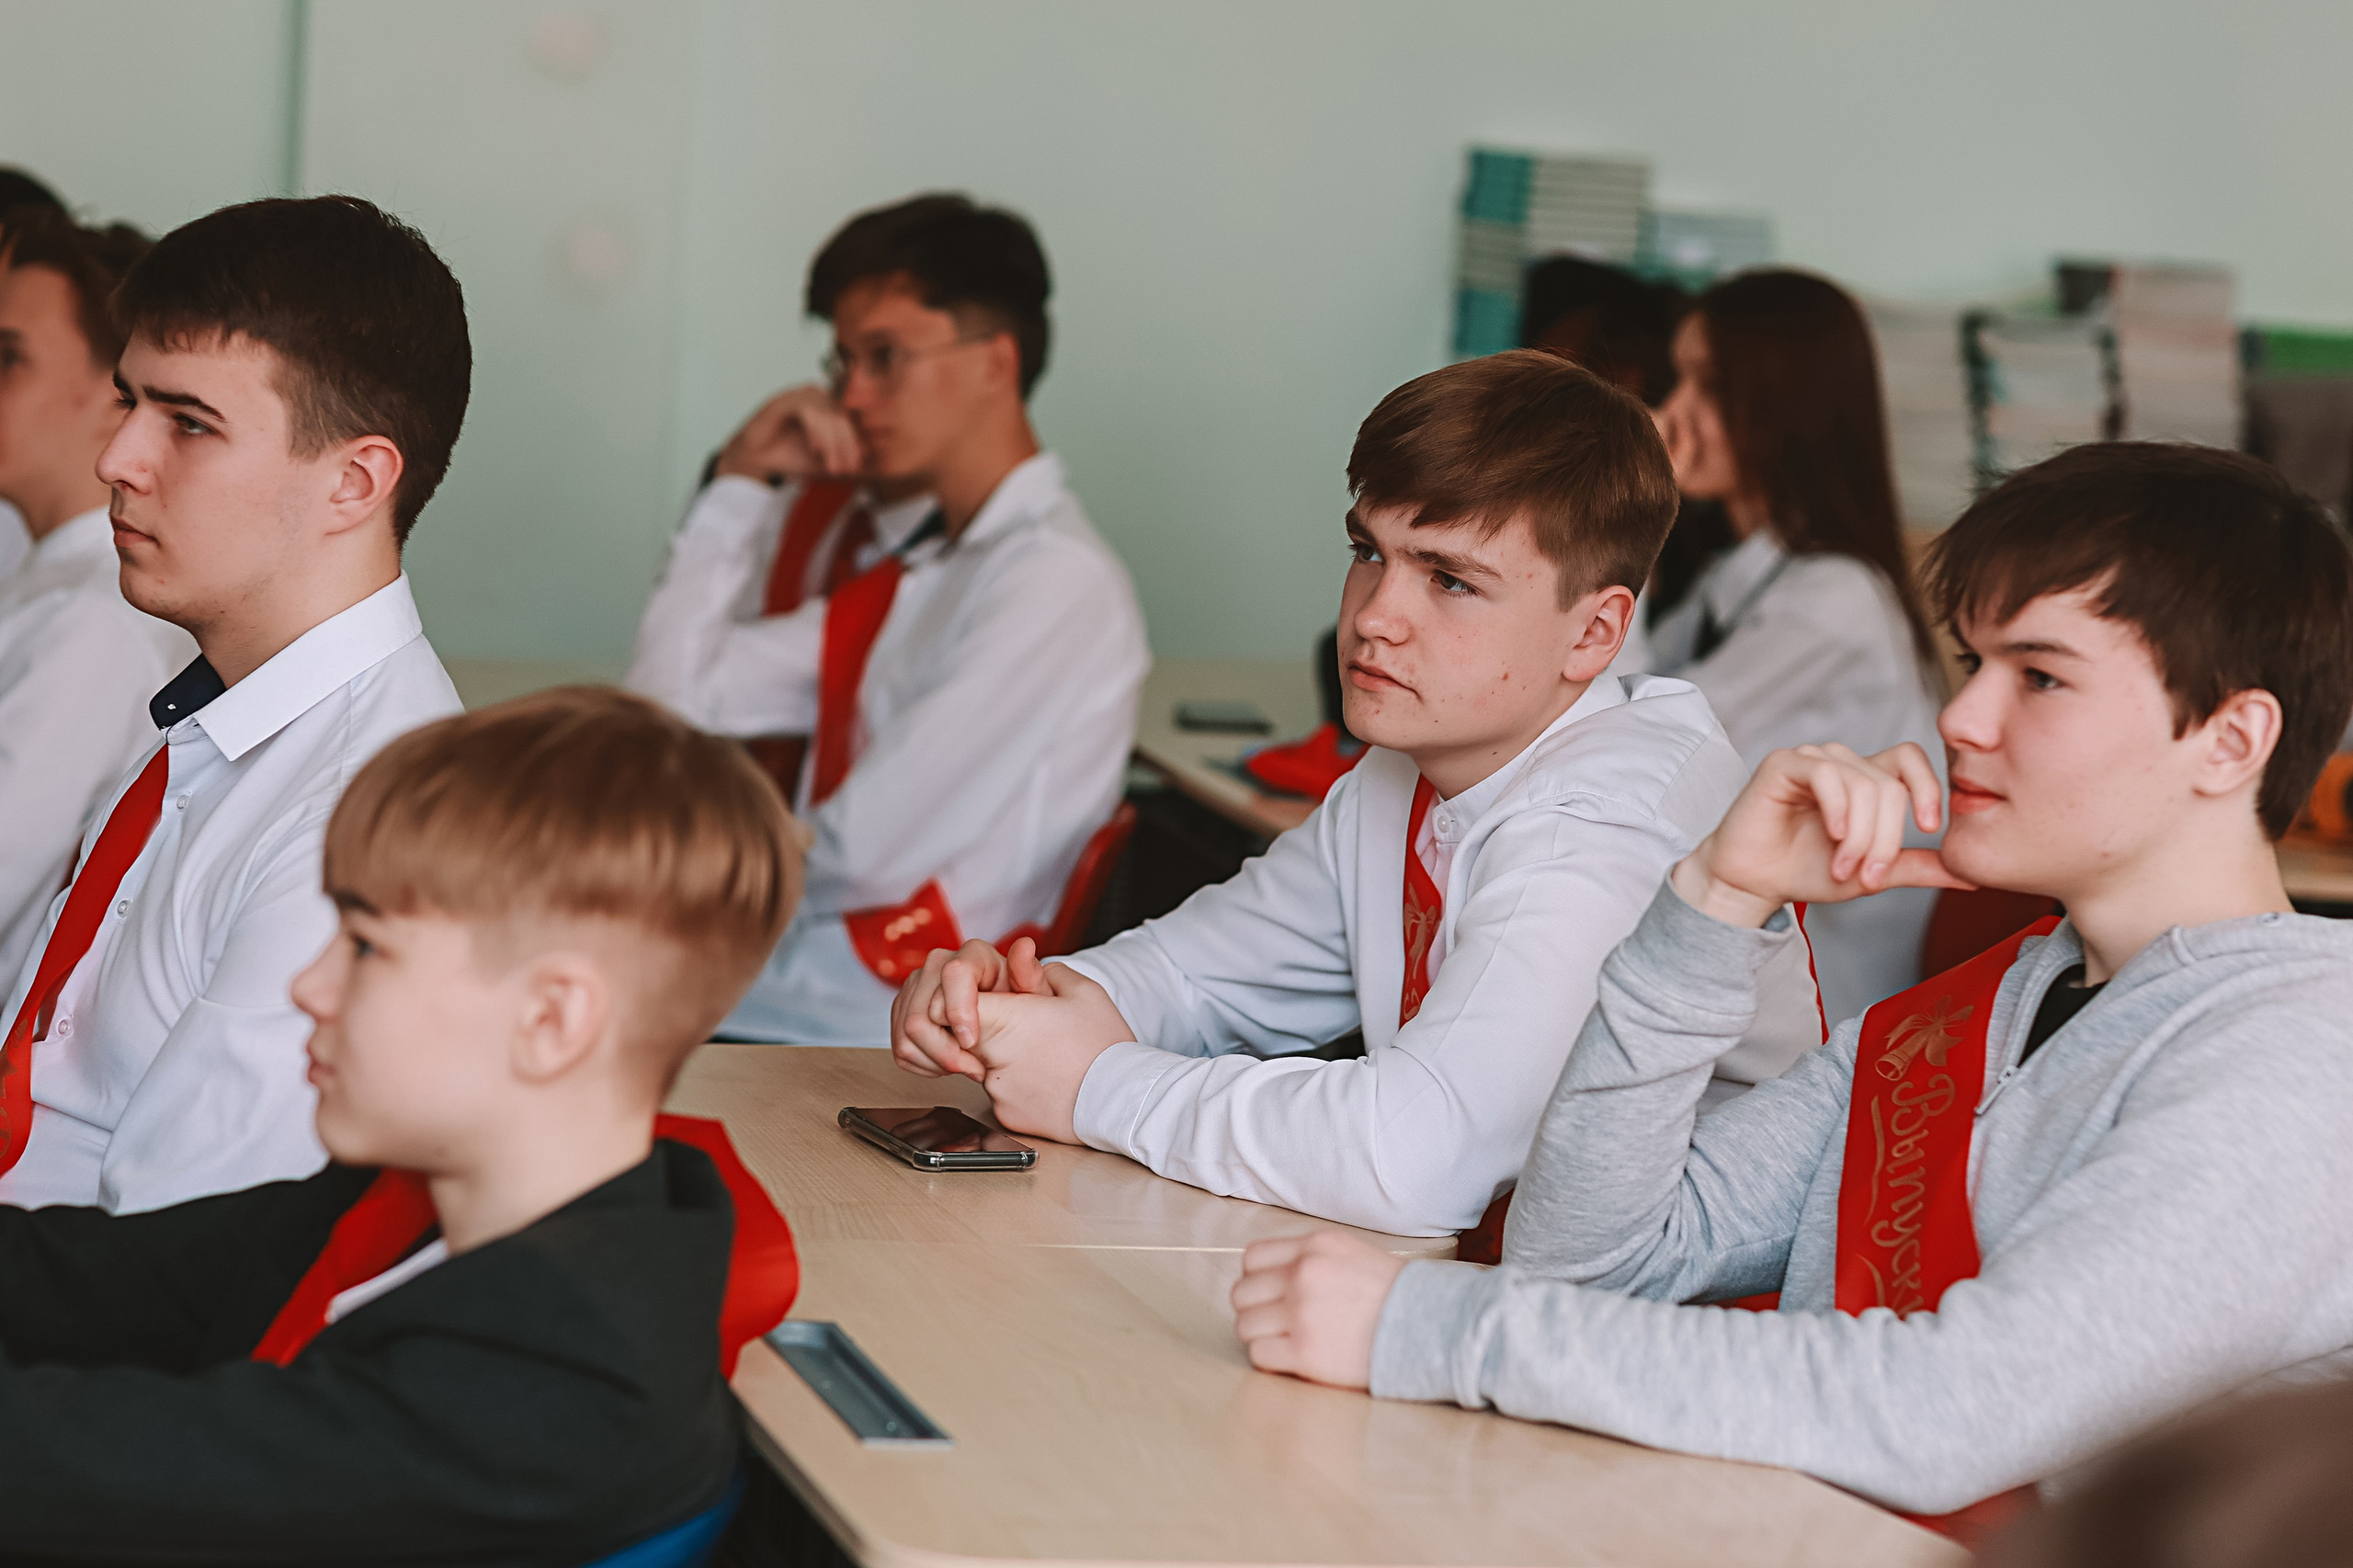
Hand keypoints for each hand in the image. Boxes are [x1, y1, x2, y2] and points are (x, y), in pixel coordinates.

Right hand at [712, 385, 864, 483]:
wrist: (758, 462)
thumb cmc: (790, 456)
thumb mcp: (824, 460)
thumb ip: (845, 456)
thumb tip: (872, 459)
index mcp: (829, 407)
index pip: (850, 420)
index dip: (856, 442)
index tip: (858, 464)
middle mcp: (816, 396)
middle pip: (841, 415)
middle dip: (847, 445)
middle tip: (848, 467)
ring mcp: (799, 395)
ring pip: (827, 413)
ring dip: (833, 441)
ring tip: (832, 464)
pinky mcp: (784, 400)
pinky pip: (807, 410)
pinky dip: (815, 430)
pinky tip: (815, 448)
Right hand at [890, 938, 1050, 1080]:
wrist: (1004, 1015)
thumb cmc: (1020, 1005)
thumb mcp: (1034, 994)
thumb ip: (1030, 974)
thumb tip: (1025, 946)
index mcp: (972, 954)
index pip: (954, 974)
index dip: (959, 1011)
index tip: (972, 1042)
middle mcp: (937, 964)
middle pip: (920, 1017)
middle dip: (948, 1053)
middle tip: (978, 1068)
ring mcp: (915, 986)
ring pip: (906, 1037)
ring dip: (938, 1062)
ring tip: (967, 1065)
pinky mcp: (901, 1010)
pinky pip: (900, 1049)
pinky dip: (925, 1065)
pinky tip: (950, 1061)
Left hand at [964, 962, 1134, 1143]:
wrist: (1124, 1102)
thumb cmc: (1106, 1048)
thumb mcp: (1082, 992)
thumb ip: (1040, 970)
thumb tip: (1019, 954)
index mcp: (1004, 1020)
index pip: (943, 1006)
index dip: (961, 1001)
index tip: (984, 1002)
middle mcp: (991, 1059)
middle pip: (962, 1037)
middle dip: (987, 1028)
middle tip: (1028, 1028)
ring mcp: (996, 1092)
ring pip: (983, 1066)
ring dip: (1004, 1058)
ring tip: (1047, 1057)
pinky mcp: (1005, 1116)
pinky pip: (1000, 1093)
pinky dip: (1017, 1085)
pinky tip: (1048, 1080)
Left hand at [1231, 1231, 1407, 1390]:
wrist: (1429, 1326)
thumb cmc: (1392, 1294)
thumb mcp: (1350, 1253)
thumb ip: (1309, 1258)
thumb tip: (1271, 1274)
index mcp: (1313, 1247)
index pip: (1251, 1259)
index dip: (1256, 1279)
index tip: (1269, 1294)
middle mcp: (1303, 1275)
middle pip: (1242, 1293)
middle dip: (1255, 1309)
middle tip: (1276, 1322)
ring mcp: (1301, 1314)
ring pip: (1245, 1325)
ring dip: (1260, 1335)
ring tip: (1285, 1341)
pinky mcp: (1304, 1352)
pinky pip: (1259, 1355)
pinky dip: (1271, 1358)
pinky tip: (1293, 1357)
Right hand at [1673, 741, 1973, 928]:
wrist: (1753, 883)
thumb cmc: (1805, 871)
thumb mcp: (1873, 874)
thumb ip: (1916, 867)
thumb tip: (1970, 875)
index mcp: (1865, 778)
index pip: (1910, 760)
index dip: (1928, 787)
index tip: (1930, 828)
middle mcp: (1842, 762)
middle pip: (1889, 785)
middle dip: (1885, 838)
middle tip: (1868, 875)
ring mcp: (1812, 759)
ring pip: (1862, 784)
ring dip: (1860, 836)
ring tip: (1843, 868)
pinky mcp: (1784, 764)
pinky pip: (1827, 775)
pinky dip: (1837, 810)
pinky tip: (1832, 836)